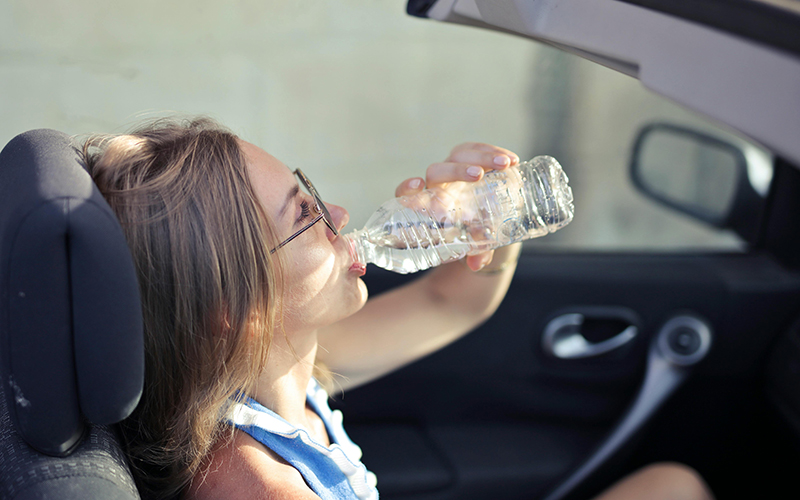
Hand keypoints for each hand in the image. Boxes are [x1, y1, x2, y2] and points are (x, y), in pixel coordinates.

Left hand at [394, 142, 519, 270]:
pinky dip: (493, 152)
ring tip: (504, 165)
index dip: (408, 189)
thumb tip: (475, 264)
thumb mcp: (475, 245)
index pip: (407, 194)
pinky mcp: (471, 158)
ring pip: (459, 155)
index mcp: (430, 206)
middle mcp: (438, 185)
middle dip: (456, 171)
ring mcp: (454, 169)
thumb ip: (476, 252)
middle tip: (478, 176)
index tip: (417, 184)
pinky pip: (477, 149)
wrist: (489, 221)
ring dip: (481, 158)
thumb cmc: (472, 234)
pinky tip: (512, 160)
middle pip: (436, 171)